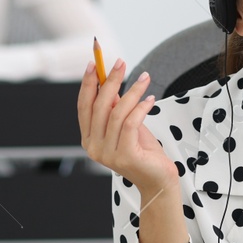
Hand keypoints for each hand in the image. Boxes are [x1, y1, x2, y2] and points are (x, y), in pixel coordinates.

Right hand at [77, 59, 176, 195]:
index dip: (88, 84)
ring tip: (145, 78)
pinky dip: (141, 107)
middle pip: (98, 106)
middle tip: (120, 62)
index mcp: (89, 139)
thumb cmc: (143, 151)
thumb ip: (115, 108)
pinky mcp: (124, 156)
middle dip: (110, 80)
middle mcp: (93, 147)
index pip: (84, 106)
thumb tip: (110, 83)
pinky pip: (131, 123)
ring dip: (132, 91)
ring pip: (116, 113)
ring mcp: (107, 154)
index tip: (95, 63)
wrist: (158, 180)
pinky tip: (150, 98)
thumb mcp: (126, 125)